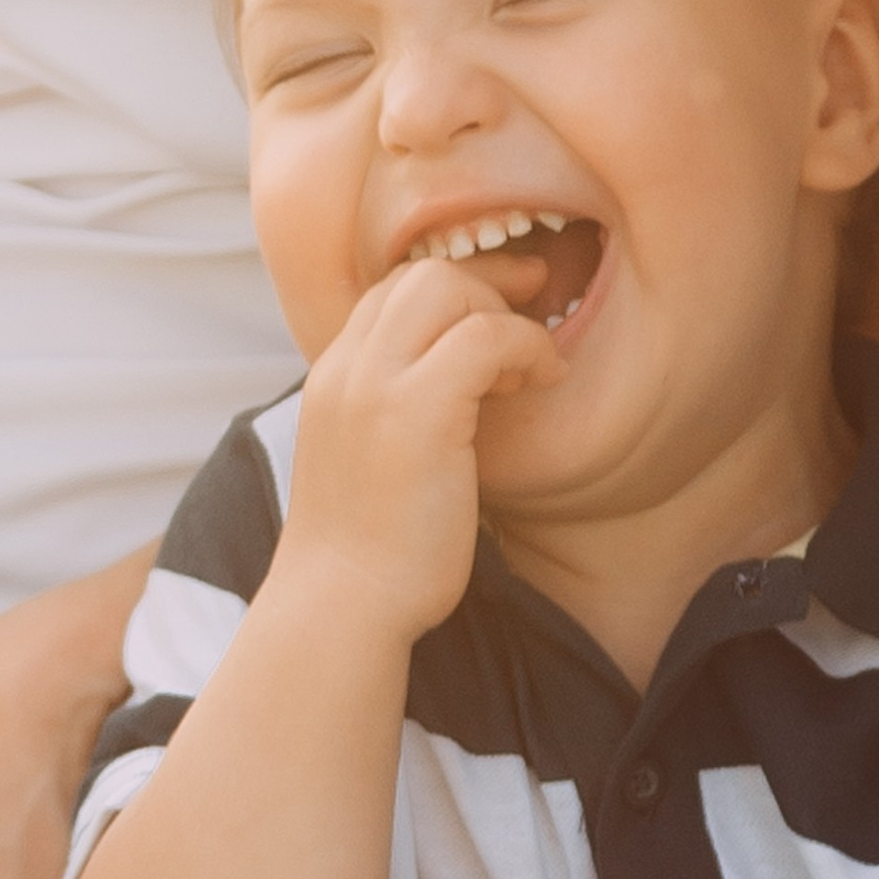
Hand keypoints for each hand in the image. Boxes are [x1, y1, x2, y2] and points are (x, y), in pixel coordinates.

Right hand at [281, 256, 562, 639]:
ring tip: (530, 370)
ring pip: (447, 286)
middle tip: (534, 315)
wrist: (342, 604)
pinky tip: (543, 381)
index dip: (456, 290)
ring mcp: (374, 385)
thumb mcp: (372, 463)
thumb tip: (460, 399)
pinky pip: (485, 336)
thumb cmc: (372, 554)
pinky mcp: (414, 411)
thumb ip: (396, 417)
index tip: (502, 314)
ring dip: (504, 317)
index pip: (392, 291)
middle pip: (420, 273)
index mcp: (334, 377)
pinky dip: (526, 346)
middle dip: (487, 285)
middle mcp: (346, 368)